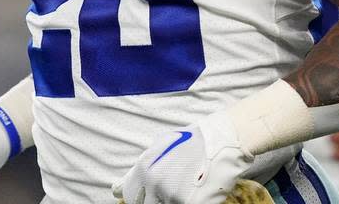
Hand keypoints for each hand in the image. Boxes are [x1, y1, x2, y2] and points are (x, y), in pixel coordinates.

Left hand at [113, 112, 257, 203]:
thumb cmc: (192, 141)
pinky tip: (196, 190)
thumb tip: (117, 189)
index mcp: (144, 168)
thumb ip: (142, 167)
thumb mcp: (160, 147)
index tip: (143, 196)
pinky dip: (188, 201)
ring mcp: (172, 196)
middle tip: (171, 188)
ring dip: (172, 200)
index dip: (137, 196)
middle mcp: (155, 184)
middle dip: (155, 199)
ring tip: (187, 185)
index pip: (129, 194)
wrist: (221, 142)